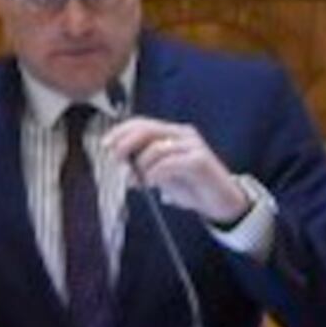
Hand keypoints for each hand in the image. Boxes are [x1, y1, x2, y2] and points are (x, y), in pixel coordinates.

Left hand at [103, 113, 249, 226]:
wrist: (220, 202)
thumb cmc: (191, 187)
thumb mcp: (161, 177)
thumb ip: (144, 169)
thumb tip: (124, 168)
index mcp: (172, 134)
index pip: (142, 123)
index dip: (121, 132)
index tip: (105, 145)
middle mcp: (183, 134)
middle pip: (147, 130)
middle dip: (126, 143)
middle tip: (115, 158)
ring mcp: (193, 145)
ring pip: (157, 147)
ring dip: (141, 165)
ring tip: (138, 180)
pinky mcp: (200, 160)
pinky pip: (170, 162)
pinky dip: (155, 172)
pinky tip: (151, 183)